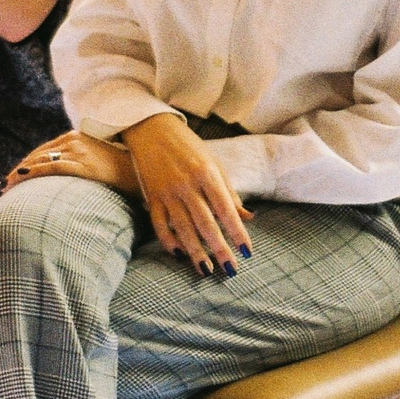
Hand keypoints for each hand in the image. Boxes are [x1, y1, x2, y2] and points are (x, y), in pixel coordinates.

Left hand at [4, 130, 137, 194]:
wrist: (147, 172)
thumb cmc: (128, 172)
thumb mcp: (104, 161)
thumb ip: (88, 163)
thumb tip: (78, 178)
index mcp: (79, 137)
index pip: (46, 150)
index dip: (29, 163)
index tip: (16, 176)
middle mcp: (75, 139)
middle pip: (38, 154)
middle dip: (20, 170)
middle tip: (5, 186)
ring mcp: (79, 150)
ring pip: (40, 160)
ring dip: (20, 174)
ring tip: (7, 188)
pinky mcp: (83, 164)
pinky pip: (50, 167)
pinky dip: (31, 173)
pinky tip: (19, 180)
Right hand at [122, 112, 252, 275]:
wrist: (151, 129)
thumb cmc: (189, 146)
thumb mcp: (213, 163)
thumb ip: (229, 191)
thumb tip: (248, 216)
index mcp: (207, 174)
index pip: (226, 209)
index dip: (237, 232)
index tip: (247, 251)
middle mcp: (187, 185)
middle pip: (206, 223)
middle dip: (219, 248)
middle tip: (230, 270)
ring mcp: (167, 192)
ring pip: (182, 228)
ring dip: (195, 251)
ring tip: (206, 270)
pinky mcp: (151, 196)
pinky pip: (159, 223)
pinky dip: (168, 240)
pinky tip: (178, 254)